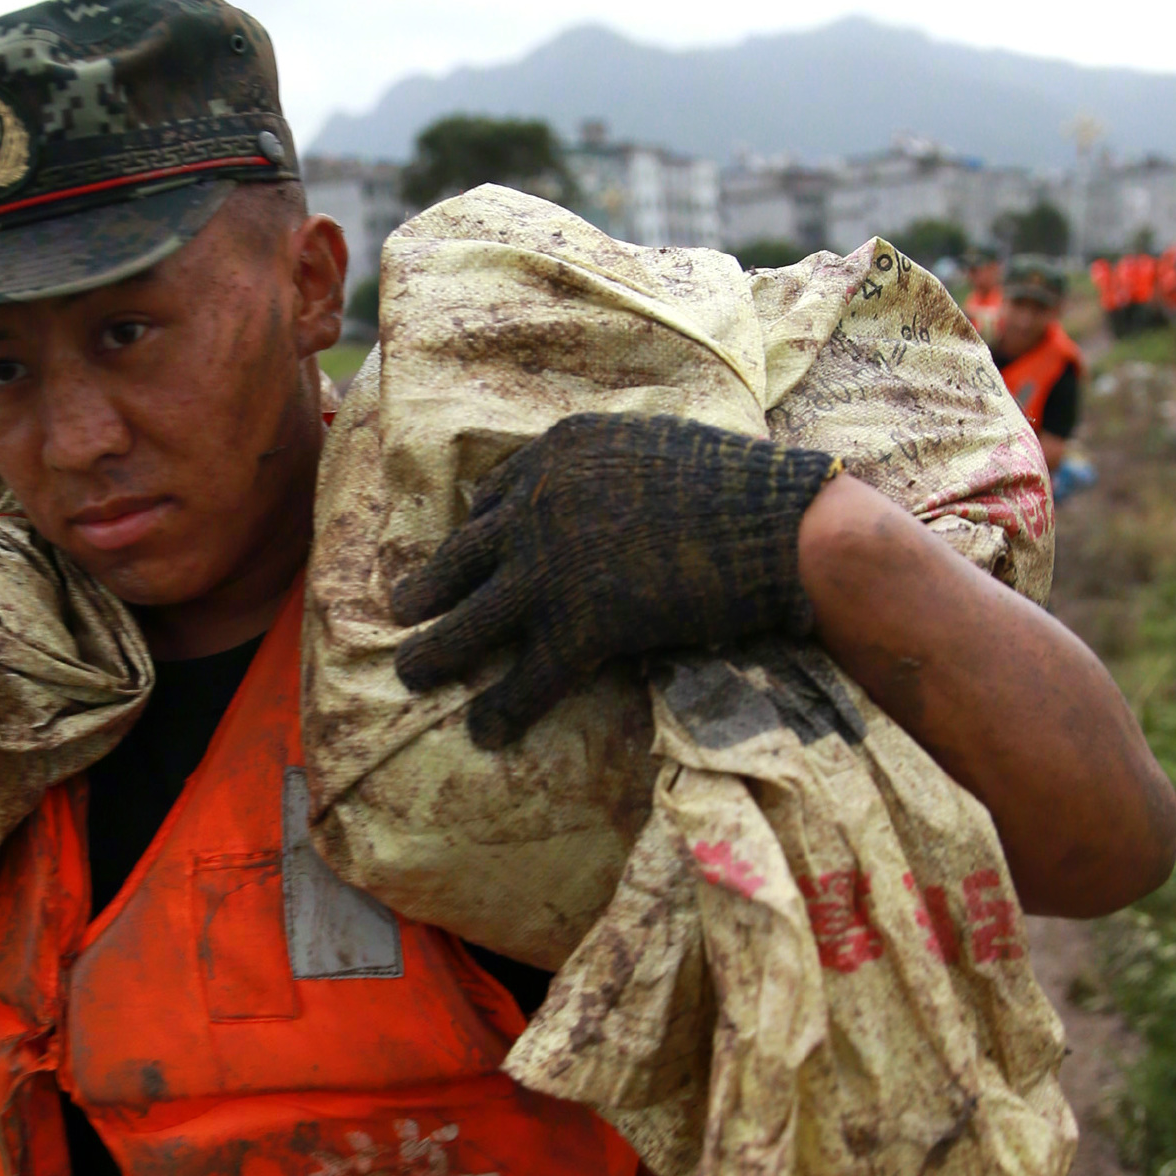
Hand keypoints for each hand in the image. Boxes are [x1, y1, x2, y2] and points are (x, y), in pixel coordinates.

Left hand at [390, 412, 838, 747]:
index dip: (476, 533)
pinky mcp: (578, 626)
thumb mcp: (656, 443)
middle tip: (399, 609)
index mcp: (557, 452)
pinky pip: (524, 678)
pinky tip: (483, 731)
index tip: (462, 555)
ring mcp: (551, 568)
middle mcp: (537, 505)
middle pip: (460, 555)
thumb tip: (603, 486)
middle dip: (426, 587)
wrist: (777, 523)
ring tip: (410, 674)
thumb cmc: (740, 484)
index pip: (492, 497)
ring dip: (434, 653)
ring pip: (469, 621)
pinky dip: (500, 709)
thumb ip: (611, 466)